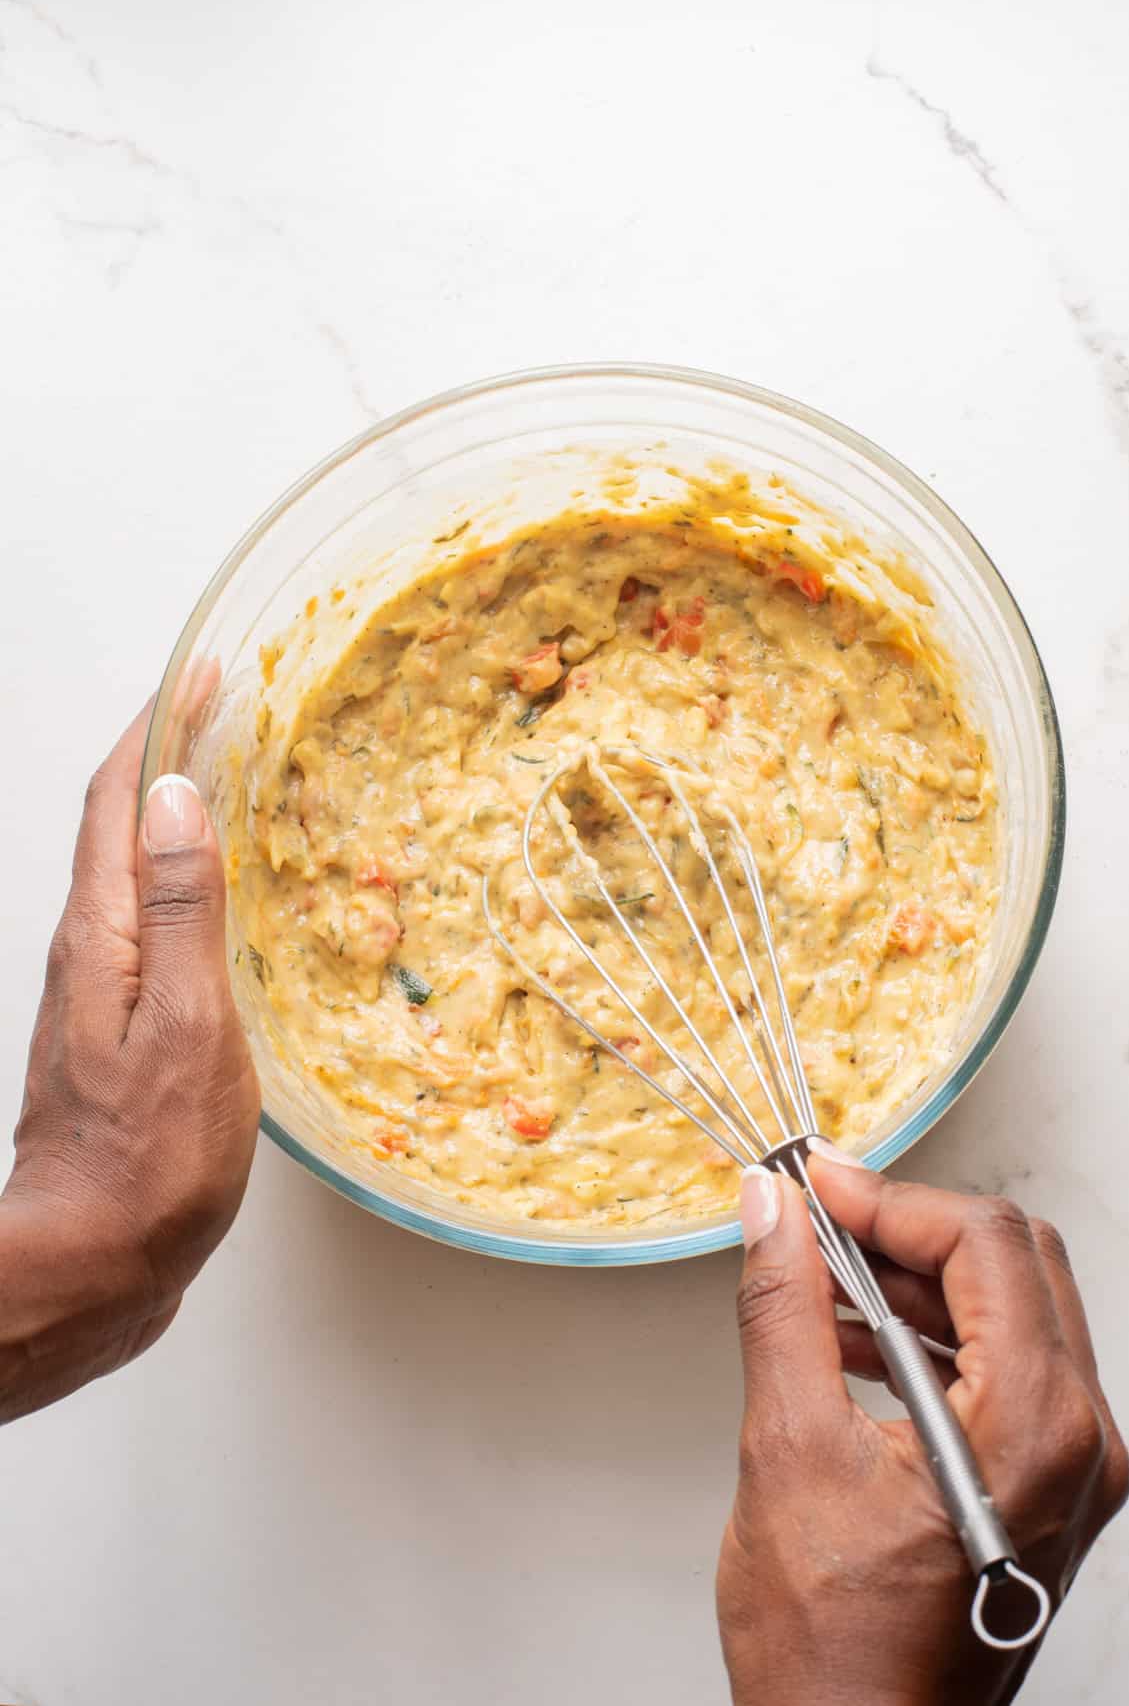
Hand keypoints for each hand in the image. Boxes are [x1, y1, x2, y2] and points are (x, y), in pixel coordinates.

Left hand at [1, 703, 258, 1422]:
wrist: (91, 1263)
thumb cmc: (149, 1162)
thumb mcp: (186, 1028)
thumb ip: (184, 913)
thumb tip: (181, 801)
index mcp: (102, 937)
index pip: (119, 802)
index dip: (158, 729)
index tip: (204, 674)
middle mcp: (89, 951)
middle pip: (118, 823)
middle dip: (165, 751)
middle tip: (226, 706)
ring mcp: (99, 990)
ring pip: (132, 868)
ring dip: (173, 807)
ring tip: (230, 773)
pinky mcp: (116, 1026)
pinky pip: (149, 917)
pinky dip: (183, 873)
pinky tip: (220, 889)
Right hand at [717, 1151, 1128, 1705]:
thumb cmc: (835, 1646)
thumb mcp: (787, 1448)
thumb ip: (783, 1306)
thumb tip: (772, 1209)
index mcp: (1037, 1428)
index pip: (986, 1243)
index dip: (892, 1197)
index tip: (817, 1185)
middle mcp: (1080, 1443)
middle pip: (1014, 1262)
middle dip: (909, 1226)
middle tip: (819, 1216)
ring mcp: (1072, 1468)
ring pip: (1011, 1308)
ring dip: (913, 1277)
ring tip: (815, 1278)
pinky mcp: (1046, 1485)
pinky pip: (1004, 1366)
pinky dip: (929, 1334)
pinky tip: (843, 1338)